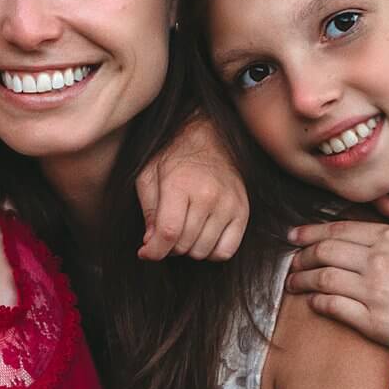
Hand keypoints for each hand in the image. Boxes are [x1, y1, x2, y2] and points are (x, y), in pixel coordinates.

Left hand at [135, 114, 248, 261]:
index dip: (153, 251)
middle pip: (184, 245)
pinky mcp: (243, 211)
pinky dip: (211, 252)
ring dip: (189, 248)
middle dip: (169, 246)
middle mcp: (208, 195)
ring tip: (185, 230)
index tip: (145, 252)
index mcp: (180, 184)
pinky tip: (203, 237)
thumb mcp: (148, 176)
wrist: (208, 137)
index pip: (168, 232)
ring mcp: (229, 204)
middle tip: (166, 232)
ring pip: (203, 251)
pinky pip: (226, 251)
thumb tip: (151, 244)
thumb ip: (148, 211)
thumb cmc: (173, 157)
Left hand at [286, 196, 388, 347]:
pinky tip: (312, 302)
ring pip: (323, 280)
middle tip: (293, 260)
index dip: (311, 233)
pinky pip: (334, 307)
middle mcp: (377, 263)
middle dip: (302, 256)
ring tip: (294, 282)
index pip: (339, 231)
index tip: (294, 236)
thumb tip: (378, 197)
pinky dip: (317, 303)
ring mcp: (372, 293)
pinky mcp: (371, 321)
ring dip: (303, 280)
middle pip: (325, 253)